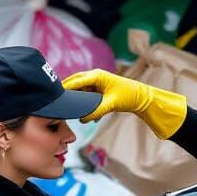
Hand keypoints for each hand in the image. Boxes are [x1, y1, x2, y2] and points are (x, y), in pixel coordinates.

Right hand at [62, 69, 186, 137]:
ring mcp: (96, 82)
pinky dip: (86, 104)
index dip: (64, 89)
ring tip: (72, 111)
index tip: (55, 97)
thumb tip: (81, 119)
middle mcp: (94, 76)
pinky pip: (87, 96)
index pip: (75, 81)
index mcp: (96, 75)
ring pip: (80, 91)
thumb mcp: (111, 105)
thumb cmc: (128, 97)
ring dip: (78, 101)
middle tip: (59, 104)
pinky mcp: (99, 90)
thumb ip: (95, 111)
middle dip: (68, 94)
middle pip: (74, 84)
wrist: (141, 98)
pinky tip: (89, 116)